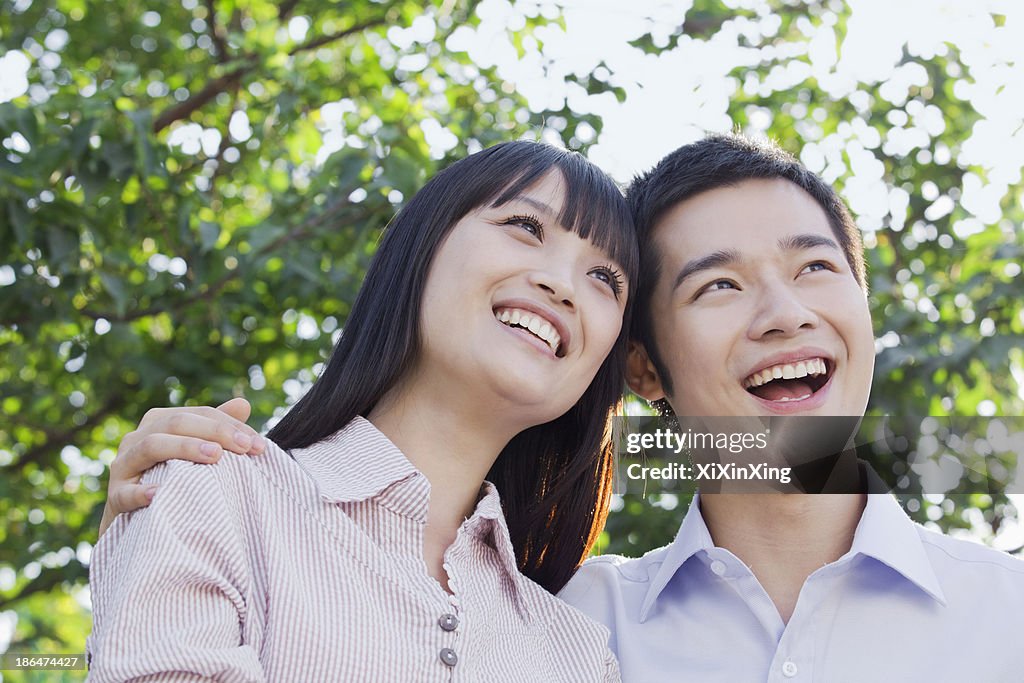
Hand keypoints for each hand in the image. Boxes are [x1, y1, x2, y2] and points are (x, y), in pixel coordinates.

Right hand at [98, 397, 265, 536]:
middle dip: (215, 432)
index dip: (230, 425)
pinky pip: (125, 493)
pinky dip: (141, 492)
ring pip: (151, 446)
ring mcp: (123, 466)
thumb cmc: (172, 482)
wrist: (137, 525)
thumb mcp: (196, 455)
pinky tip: (160, 494)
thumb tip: (243, 403)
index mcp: (160, 423)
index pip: (200, 414)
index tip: (259, 445)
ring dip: (184, 448)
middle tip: (245, 447)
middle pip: (177, 422)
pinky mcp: (115, 497)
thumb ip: (216, 429)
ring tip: (215, 456)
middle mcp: (138, 438)